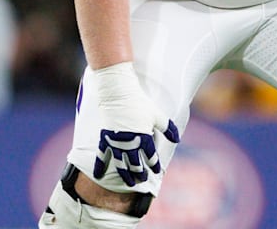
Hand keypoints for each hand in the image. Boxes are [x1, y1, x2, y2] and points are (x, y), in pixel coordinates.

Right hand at [91, 62, 179, 186]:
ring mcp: (116, 142)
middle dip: (140, 173)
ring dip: (125, 175)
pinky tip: (99, 175)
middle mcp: (130, 143)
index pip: (151, 157)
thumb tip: (177, 139)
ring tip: (129, 183)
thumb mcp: (157, 115)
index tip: (155, 171)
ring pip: (121, 164)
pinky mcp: (105, 138)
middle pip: (136, 164)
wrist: (118, 93)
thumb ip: (168, 128)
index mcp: (144, 138)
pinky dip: (100, 165)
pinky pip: (102, 155)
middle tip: (142, 179)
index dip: (154, 165)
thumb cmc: (140, 103)